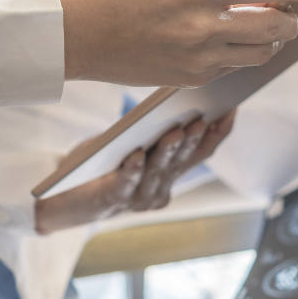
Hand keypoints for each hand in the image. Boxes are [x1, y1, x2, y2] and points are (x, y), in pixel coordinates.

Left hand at [34, 112, 234, 233]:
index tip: (231, 108)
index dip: (219, 132)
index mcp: (171, 174)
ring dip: (170, 151)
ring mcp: (141, 198)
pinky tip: (136, 154)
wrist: (67, 199)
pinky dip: (134, 169)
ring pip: (159, 171)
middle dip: (195, 138)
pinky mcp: (114, 200)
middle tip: (204, 117)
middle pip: (184, 161)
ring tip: (176, 131)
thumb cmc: (103, 165)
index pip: (203, 152)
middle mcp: (161, 188)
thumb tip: (180, 98)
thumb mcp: (135, 143)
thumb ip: (157, 132)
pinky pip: (127, 184)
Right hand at [56, 0, 297, 86]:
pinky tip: (228, 40)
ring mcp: (199, 59)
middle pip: (275, 27)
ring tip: (266, 25)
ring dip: (272, 39)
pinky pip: (231, 66)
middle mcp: (204, 28)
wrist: (78, 35)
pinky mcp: (192, 79)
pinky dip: (239, 52)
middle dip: (292, 19)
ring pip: (260, 53)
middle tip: (292, 10)